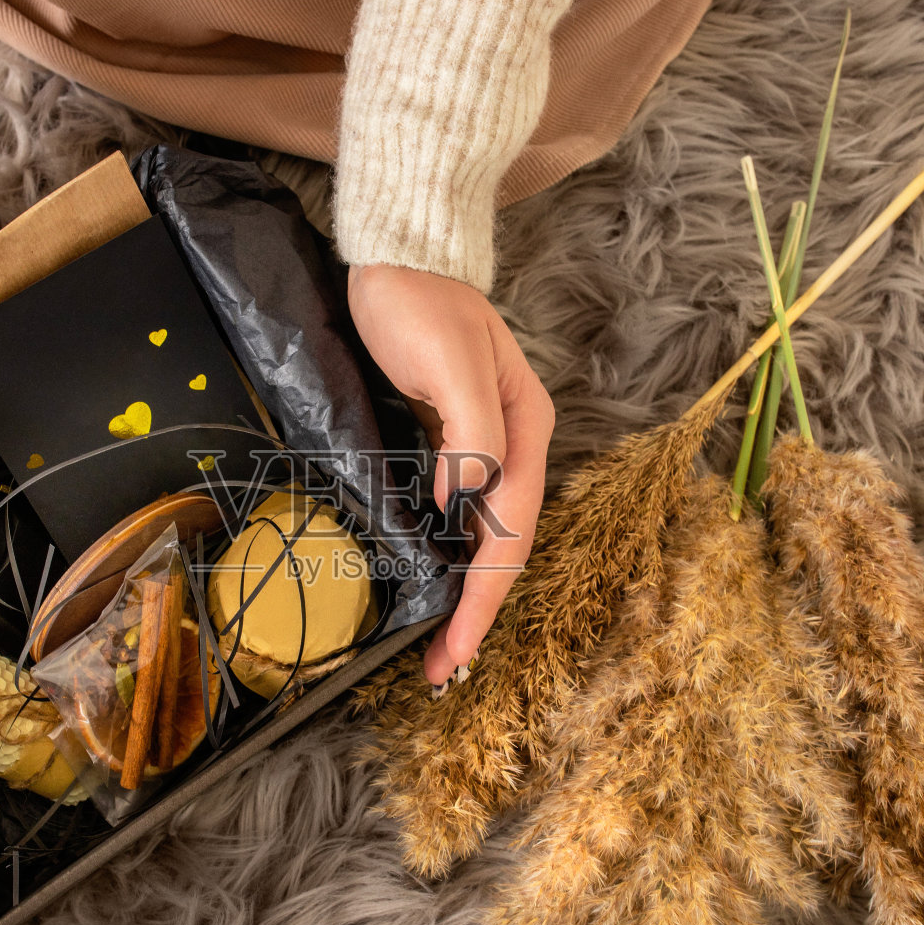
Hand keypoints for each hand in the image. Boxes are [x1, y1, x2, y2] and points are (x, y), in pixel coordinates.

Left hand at [348, 264, 554, 686]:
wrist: (397, 253)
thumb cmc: (419, 300)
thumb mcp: (447, 361)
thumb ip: (468, 431)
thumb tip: (466, 498)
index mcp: (526, 430)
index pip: (511, 533)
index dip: (485, 598)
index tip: (459, 650)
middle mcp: (514, 445)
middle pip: (504, 546)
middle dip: (477, 612)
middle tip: (442, 671)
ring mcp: (484, 445)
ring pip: (483, 537)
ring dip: (465, 594)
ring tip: (440, 646)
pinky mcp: (450, 442)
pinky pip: (459, 516)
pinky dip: (449, 558)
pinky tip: (433, 582)